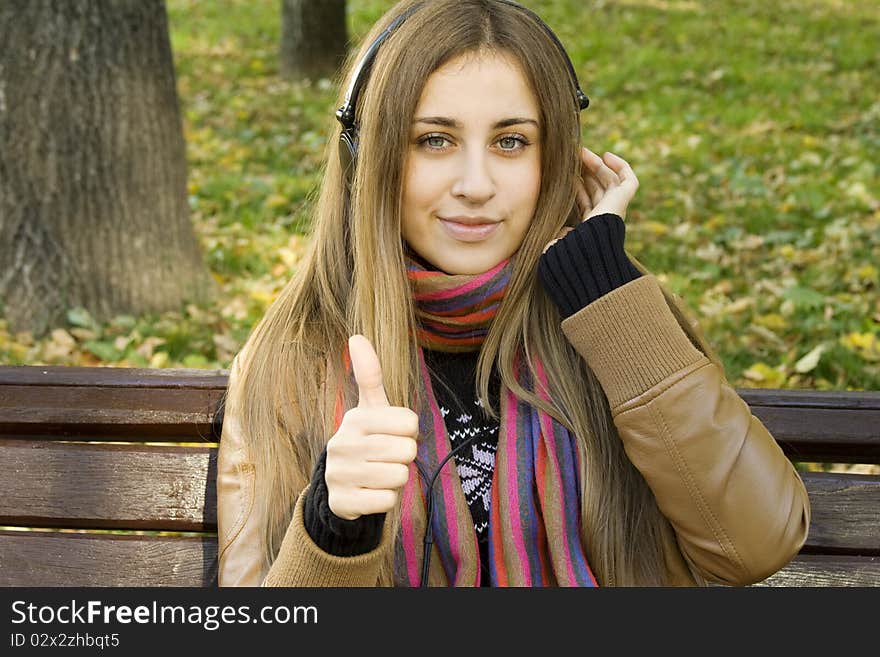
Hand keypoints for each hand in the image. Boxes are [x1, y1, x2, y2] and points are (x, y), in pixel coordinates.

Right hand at [324, 334, 418, 519]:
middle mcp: (343, 444)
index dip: (409, 433)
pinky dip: (386, 500)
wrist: (338, 485)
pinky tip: (370, 492)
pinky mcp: (343, 502)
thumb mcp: (369, 408)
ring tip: (378, 474)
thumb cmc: (365, 441)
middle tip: (386, 458)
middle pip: (407, 450)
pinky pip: (387, 502)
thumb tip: (356, 336)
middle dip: (403, 457)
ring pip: (399, 476)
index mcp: (355, 418)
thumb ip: (369, 374)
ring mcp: (340, 474)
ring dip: (396, 480)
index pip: (411, 423)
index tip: (392, 435)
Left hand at [543, 148, 639, 253]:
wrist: (587, 247)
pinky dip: (621, 166)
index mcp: (590, 225)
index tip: (567, 173)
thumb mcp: (557, 235)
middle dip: (586, 172)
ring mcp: (616, 207)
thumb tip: (554, 230)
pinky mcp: (624, 199)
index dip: (578, 186)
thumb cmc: (569, 246)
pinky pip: (629, 180)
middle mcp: (605, 216)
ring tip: (582, 152)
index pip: (586, 201)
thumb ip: (557, 231)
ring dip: (597, 165)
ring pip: (610, 181)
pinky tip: (607, 156)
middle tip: (573, 157)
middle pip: (598, 188)